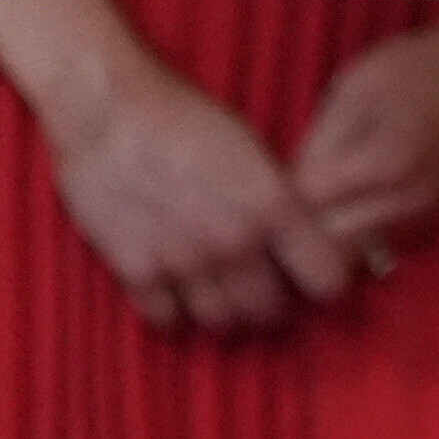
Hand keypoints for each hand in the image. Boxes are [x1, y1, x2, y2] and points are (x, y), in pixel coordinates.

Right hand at [48, 52, 358, 334]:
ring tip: (226, 293)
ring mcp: (182, 262)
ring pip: (220, 324)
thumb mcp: (255, 152)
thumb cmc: (188, 120)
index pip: (325, 279)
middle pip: (270, 312)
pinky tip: (180, 292)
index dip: (326, 282)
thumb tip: (302, 234)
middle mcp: (232, 242)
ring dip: (228, 314)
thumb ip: (279, 199)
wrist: (112, 115)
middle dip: (275, 304)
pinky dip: (177, 314)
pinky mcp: (135, 272)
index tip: (318, 277)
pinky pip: (167, 320)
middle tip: (268, 289)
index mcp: (273, 207)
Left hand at [292, 0, 438, 266]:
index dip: (274, 204)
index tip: (257, 195)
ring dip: (329, 241)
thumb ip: (320, 141)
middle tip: (277, 213)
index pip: (304, 211)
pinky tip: (351, 208)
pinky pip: (386, 244)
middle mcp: (408, 199)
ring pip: (358, 255)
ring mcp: (428, 211)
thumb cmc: (426, 64)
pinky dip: (361, 235)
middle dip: (298, 234)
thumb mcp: (358, 86)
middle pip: (328, 247)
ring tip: (311, 214)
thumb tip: (286, 187)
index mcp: (382, 165)